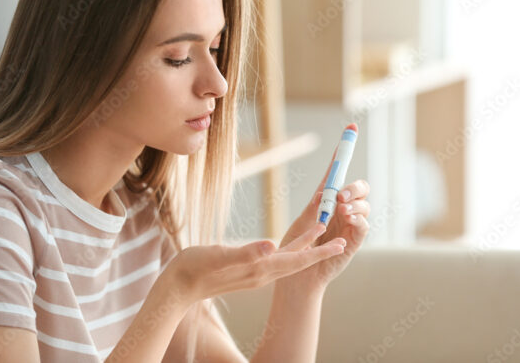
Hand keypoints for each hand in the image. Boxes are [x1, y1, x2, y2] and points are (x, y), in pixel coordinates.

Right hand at [162, 221, 346, 304]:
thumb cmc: (194, 268)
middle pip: (298, 261)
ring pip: (288, 259)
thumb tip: (272, 245)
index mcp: (259, 269)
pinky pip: (276, 259)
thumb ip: (246, 252)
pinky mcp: (247, 271)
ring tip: (320, 232)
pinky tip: (289, 244)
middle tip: (341, 239)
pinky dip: (289, 249)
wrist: (177, 287)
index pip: (297, 260)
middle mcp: (261, 273)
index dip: (318, 251)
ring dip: (305, 247)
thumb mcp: (219, 256)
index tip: (340, 243)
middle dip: (319, 249)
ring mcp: (255, 273)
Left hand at [276, 146, 370, 292]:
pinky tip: (350, 221)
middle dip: (354, 187)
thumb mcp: (302, 222)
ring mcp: (350, 224)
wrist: (296, 277)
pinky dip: (359, 220)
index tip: (351, 128)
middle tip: (341, 196)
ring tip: (342, 211)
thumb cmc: (296, 248)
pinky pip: (364, 226)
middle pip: (359, 188)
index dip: (343, 151)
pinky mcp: (354, 242)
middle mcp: (342, 209)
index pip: (337, 172)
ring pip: (364, 205)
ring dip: (356, 205)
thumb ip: (316, 207)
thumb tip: (326, 191)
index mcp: (327, 199)